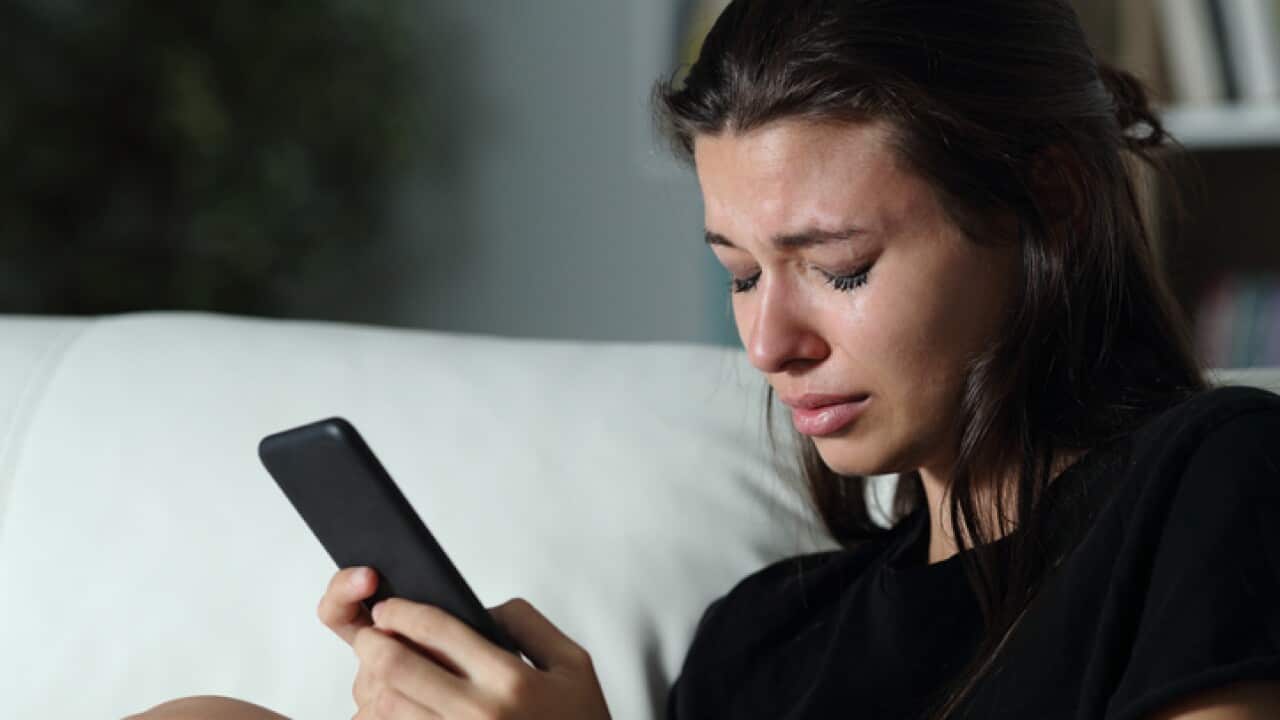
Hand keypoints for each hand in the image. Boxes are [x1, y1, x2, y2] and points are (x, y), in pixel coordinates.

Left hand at [318, 567, 611, 718]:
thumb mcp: (572, 663)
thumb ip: (527, 624)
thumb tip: (481, 610)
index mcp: (510, 680)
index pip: (439, 630)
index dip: (403, 611)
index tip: (390, 608)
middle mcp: (480, 714)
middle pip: (398, 667)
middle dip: (372, 642)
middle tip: (370, 634)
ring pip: (386, 707)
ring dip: (372, 683)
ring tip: (377, 672)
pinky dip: (382, 718)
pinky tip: (391, 707)